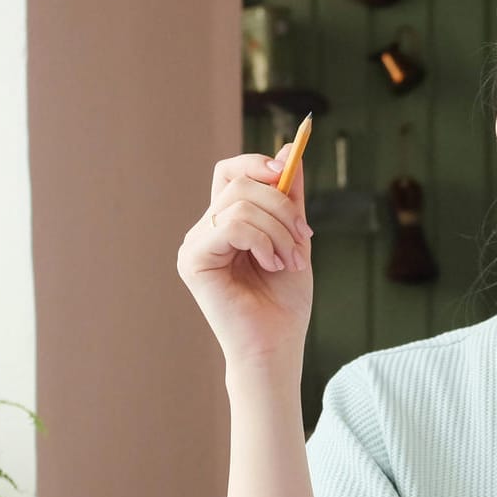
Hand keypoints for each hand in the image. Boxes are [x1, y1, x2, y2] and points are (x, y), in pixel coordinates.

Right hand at [177, 145, 313, 368]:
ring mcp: (195, 244)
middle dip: (282, 205)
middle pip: (239, 183)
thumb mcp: (295, 237)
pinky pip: (231, 226)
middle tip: (303, 237)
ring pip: (240, 204)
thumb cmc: (285, 301)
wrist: (277, 345)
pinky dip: (263, 241)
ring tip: (289, 260)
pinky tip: (273, 265)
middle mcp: (205, 230)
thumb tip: (286, 151)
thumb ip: (289, 198)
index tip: (287, 172)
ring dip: (278, 229)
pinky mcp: (192, 260)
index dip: (258, 164)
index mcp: (226, 223)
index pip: (231, 172)